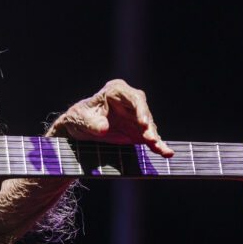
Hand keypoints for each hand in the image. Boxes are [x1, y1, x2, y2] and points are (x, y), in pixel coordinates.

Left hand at [46, 79, 172, 156]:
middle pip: (144, 113)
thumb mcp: (80, 119)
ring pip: (149, 127)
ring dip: (155, 138)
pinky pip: (150, 138)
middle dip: (149, 127)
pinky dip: (157, 145)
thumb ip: (92, 123)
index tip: (143, 124)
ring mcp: (135, 116)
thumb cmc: (78, 118)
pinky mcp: (137, 131)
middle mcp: (129, 101)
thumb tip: (103, 128)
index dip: (141, 110)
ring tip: (160, 150)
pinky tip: (166, 152)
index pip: (134, 98)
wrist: (77, 130)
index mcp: (116, 91)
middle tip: (150, 139)